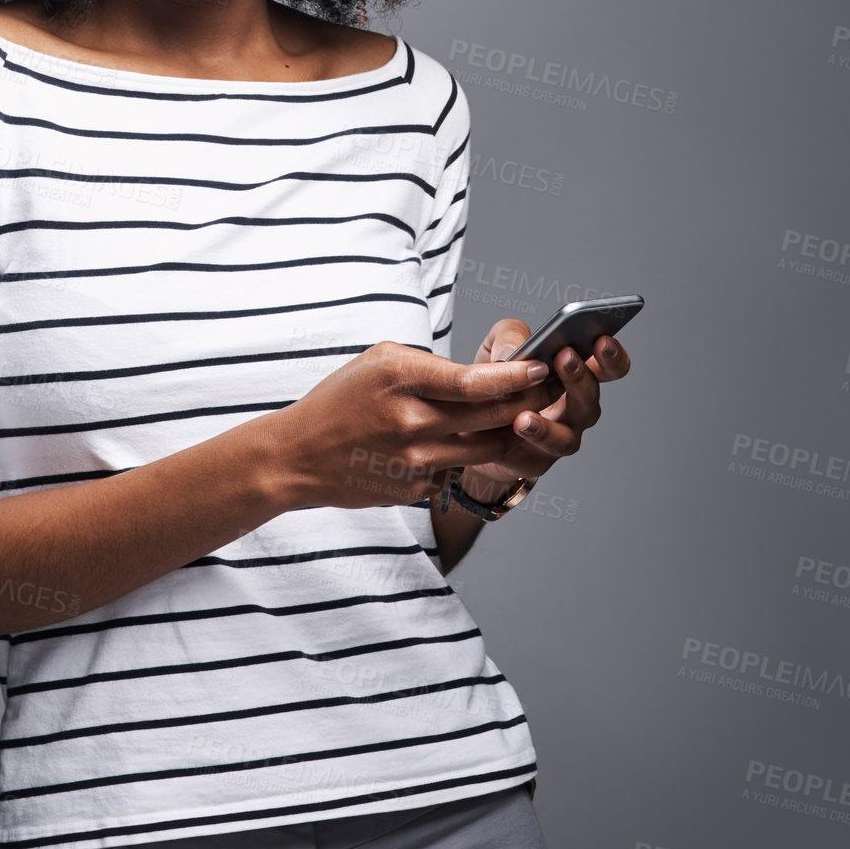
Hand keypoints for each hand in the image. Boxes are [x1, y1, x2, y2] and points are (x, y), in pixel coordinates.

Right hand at [269, 340, 559, 510]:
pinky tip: (470, 442)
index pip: (473, 381)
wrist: (299, 455)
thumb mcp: (377, 361)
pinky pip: (460, 469)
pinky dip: (470, 455)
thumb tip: (477, 375)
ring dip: (508, 431)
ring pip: (486, 447)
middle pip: (491, 415)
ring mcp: (415, 459)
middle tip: (550, 389)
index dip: (515, 375)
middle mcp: (411, 421)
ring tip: (522, 415)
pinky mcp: (416, 488)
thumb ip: (427, 364)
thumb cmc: (340, 400)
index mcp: (400, 379)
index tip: (541, 366)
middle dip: (528, 401)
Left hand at [452, 318, 631, 500]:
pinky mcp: (539, 459)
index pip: (606, 365)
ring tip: (526, 414)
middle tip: (565, 357)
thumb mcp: (498, 345)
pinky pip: (540, 453)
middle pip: (591, 395)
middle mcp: (574, 406)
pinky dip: (531, 439)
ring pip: (568, 435)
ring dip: (549, 424)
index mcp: (574, 374)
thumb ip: (510, 335)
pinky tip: (519, 425)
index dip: (611, 355)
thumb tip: (513, 349)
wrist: (468, 424)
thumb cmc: (495, 379)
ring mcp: (560, 435)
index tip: (602, 340)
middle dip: (581, 376)